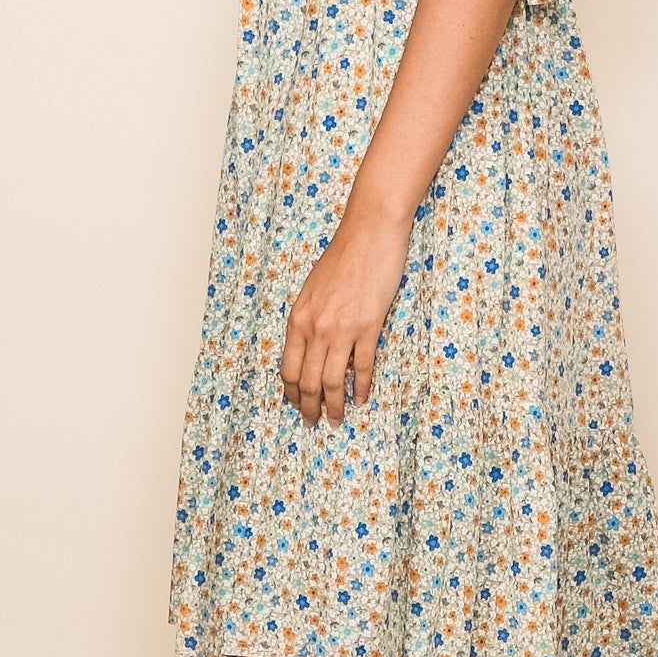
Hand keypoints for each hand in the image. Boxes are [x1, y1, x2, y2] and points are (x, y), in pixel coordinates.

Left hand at [279, 189, 412, 428]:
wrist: (369, 233)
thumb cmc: (342, 256)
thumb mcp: (313, 289)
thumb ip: (309, 318)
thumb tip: (311, 347)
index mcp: (298, 318)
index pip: (288, 369)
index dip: (292, 393)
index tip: (297, 406)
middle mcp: (315, 328)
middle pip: (307, 381)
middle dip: (309, 407)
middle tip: (314, 423)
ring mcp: (342, 329)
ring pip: (332, 382)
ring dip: (333, 406)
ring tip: (336, 421)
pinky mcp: (368, 326)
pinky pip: (361, 367)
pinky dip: (360, 388)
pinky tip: (360, 399)